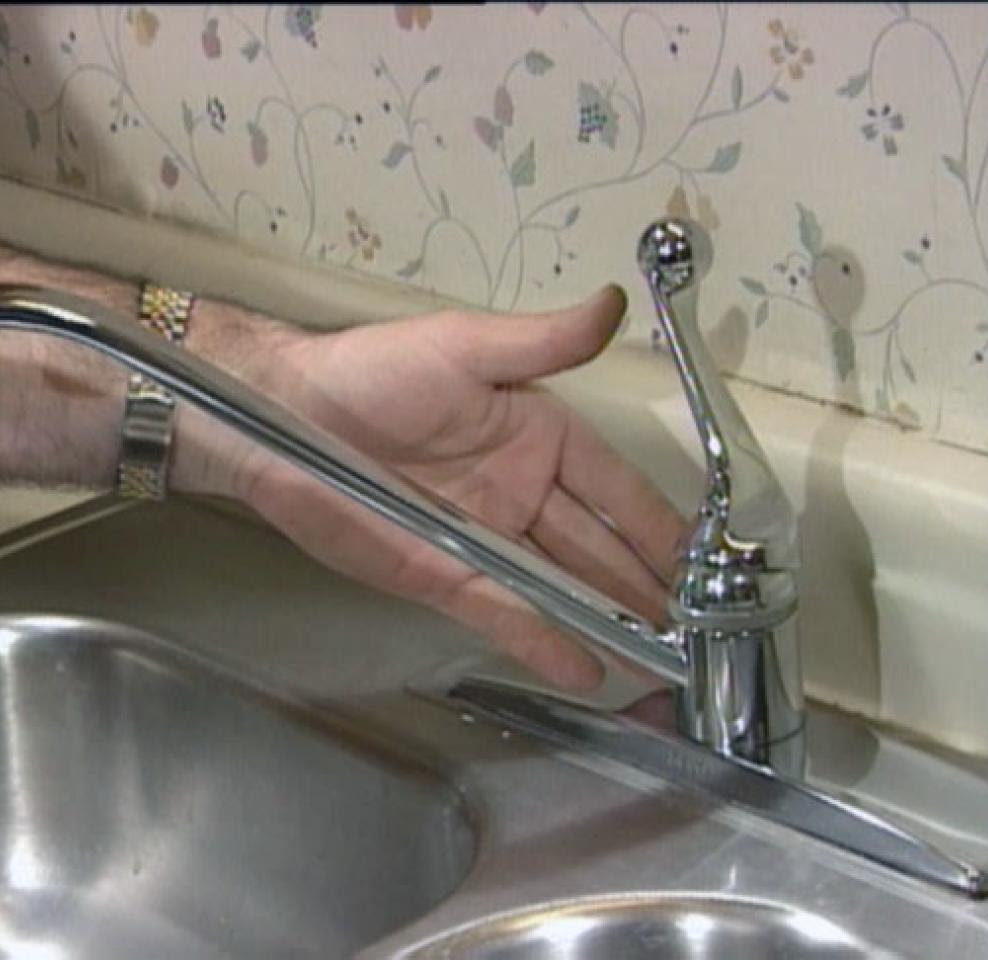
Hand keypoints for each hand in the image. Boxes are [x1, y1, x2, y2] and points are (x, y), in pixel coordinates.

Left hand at [182, 285, 687, 692]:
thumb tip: (615, 306)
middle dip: (644, 588)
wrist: (282, 415)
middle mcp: (521, 493)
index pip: (616, 488)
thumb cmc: (373, 372)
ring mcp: (483, 539)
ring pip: (559, 587)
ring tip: (658, 664)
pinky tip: (585, 668)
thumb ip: (543, 342)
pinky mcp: (441, 575)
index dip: (659, 525)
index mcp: (538, 437)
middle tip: (695, 632)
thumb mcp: (465, 346)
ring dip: (606, 622)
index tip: (705, 562)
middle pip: (597, 547)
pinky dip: (542, 639)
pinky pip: (502, 610)